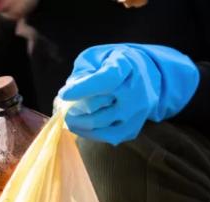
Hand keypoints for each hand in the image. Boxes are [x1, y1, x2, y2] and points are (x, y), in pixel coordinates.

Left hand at [58, 43, 198, 144]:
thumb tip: (69, 94)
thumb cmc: (114, 63)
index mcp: (125, 67)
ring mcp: (135, 114)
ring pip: (97, 125)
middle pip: (95, 106)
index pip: (105, 80)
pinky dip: (87, 132)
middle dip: (72, 108)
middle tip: (60, 106)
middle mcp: (134, 92)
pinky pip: (104, 136)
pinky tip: (81, 124)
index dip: (82, 89)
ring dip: (76, 122)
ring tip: (67, 116)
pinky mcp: (132, 129)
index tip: (63, 94)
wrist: (148, 76)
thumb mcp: (97, 56)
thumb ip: (82, 71)